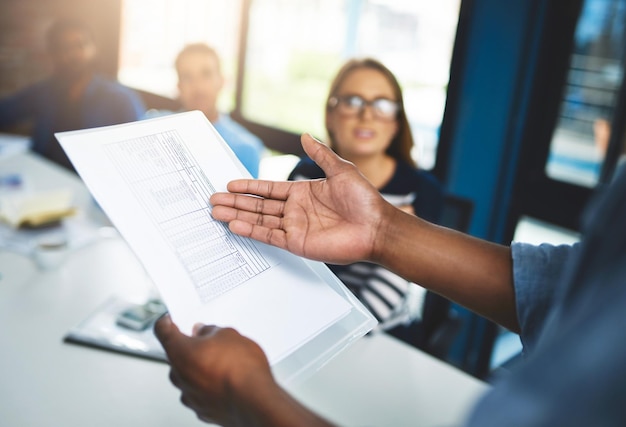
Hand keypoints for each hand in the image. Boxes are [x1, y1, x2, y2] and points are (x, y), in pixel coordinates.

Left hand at [154, 315, 273, 424]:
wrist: (255, 400)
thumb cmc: (240, 368)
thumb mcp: (228, 334)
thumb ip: (210, 331)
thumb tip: (204, 332)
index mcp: (179, 352)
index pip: (162, 331)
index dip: (167, 322)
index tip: (171, 320)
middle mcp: (179, 376)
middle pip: (176, 356)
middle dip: (190, 347)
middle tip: (209, 341)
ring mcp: (189, 395)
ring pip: (188, 376)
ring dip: (200, 369)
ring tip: (224, 363)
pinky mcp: (202, 410)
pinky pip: (200, 393)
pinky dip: (209, 386)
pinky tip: (226, 381)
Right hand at [210, 133, 392, 263]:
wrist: (376, 226)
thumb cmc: (363, 199)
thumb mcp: (341, 170)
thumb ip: (320, 154)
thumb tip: (305, 136)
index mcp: (302, 192)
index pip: (268, 189)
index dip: (249, 186)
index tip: (230, 183)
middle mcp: (295, 210)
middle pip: (258, 205)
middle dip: (236, 202)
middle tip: (214, 199)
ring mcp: (295, 227)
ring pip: (259, 220)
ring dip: (238, 216)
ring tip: (217, 212)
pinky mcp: (297, 243)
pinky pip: (269, 236)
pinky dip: (252, 231)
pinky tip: (235, 225)